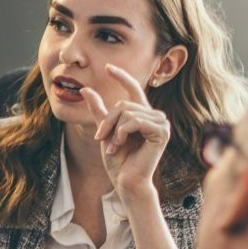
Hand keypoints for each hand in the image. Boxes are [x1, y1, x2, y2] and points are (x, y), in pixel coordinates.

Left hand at [79, 64, 169, 200]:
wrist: (126, 181)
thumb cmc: (118, 160)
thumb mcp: (105, 131)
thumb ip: (99, 111)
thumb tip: (85, 89)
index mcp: (142, 114)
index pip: (134, 89)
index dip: (122, 77)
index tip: (108, 67)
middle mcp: (154, 116)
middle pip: (123, 104)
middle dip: (108, 121)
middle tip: (101, 138)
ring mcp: (161, 123)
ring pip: (128, 112)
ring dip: (114, 129)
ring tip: (112, 145)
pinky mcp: (162, 132)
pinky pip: (135, 121)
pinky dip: (123, 132)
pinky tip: (119, 145)